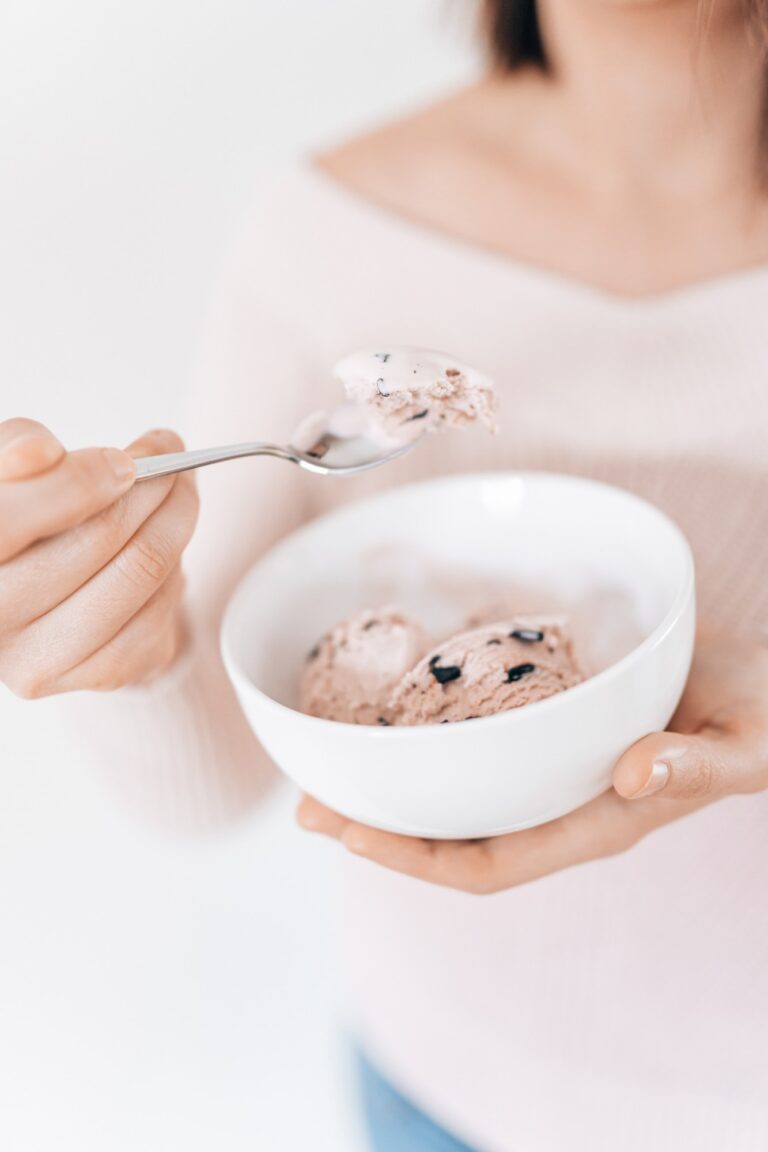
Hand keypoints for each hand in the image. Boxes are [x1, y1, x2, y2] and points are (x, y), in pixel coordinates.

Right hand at [0, 418, 198, 697]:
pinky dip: (175, 571)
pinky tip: (166, 551)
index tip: (125, 458)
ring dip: (176, 520)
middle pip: (97, 538)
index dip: (81, 479)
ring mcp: (38, 657)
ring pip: (140, 572)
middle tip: (171, 457)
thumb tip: (37, 453)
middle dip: (151, 486)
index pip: (13, 517)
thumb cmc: (33, 520)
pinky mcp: (91, 676)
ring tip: (179, 493)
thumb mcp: (15, 475)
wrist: (55, 597)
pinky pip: (158, 612)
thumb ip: (19, 450)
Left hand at [298, 632, 767, 892]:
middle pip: (452, 838)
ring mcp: (554, 772)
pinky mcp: (555, 733)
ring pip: (458, 797)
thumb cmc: (760, 721)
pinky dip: (432, 744)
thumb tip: (634, 772)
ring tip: (329, 768)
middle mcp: (562, 807)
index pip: (489, 865)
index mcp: (596, 823)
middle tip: (307, 805)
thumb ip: (694, 765)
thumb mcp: (741, 744)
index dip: (415, 859)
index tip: (350, 836)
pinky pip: (481, 752)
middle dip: (378, 830)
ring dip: (392, 789)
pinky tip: (396, 719)